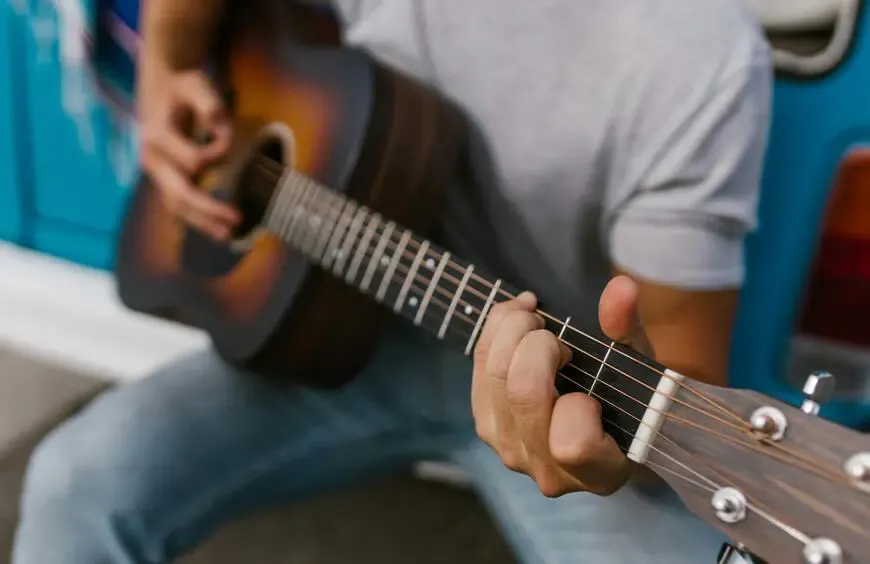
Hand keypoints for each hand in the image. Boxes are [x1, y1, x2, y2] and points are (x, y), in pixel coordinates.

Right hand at [139, 66, 239, 239]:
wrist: (161, 87)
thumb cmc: (182, 87)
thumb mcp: (197, 85)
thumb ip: (209, 103)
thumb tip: (218, 122)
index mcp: (158, 137)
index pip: (194, 161)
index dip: (218, 154)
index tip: (228, 136)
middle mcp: (153, 160)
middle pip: (179, 194)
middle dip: (208, 210)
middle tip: (236, 220)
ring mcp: (156, 172)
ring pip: (175, 206)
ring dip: (202, 222)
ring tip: (227, 235)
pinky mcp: (163, 179)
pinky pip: (177, 204)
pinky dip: (195, 218)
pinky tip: (215, 230)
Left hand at [472, 275, 651, 496]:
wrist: (596, 423)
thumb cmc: (627, 400)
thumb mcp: (636, 366)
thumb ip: (629, 331)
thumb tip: (620, 287)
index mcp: (599, 471)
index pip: (572, 445)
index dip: (578, 405)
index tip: (592, 389)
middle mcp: (549, 472)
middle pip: (523, 395)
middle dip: (538, 344)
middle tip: (556, 332)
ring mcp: (512, 451)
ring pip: (496, 378)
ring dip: (512, 331)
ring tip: (535, 317)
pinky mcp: (486, 426)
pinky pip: (479, 371)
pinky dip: (495, 332)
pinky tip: (516, 318)